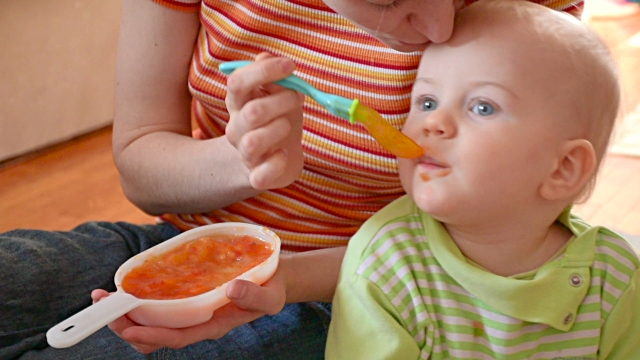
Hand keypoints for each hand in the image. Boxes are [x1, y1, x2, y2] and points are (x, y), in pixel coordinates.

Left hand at [91, 270, 286, 353]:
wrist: (274, 279)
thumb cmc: (272, 290)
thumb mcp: (271, 296)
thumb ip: (254, 296)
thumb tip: (232, 289)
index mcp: (214, 324)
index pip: (177, 336)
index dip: (150, 335)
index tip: (127, 329)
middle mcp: (198, 320)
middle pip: (156, 332)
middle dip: (127, 324)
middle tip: (104, 305)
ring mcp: (191, 308)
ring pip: (153, 319)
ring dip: (129, 311)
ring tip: (107, 296)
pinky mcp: (189, 294)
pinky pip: (161, 301)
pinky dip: (142, 295)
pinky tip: (130, 284)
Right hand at [224, 53, 305, 189]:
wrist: (273, 159)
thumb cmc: (277, 120)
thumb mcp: (278, 94)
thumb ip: (273, 77)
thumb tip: (265, 55)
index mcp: (238, 103)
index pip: (238, 82)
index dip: (264, 70)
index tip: (290, 65)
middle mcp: (236, 127)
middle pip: (252, 112)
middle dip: (281, 101)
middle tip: (297, 98)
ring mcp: (245, 153)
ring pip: (254, 142)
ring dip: (279, 130)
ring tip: (287, 127)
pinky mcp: (256, 176)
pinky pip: (261, 175)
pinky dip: (276, 165)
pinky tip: (284, 155)